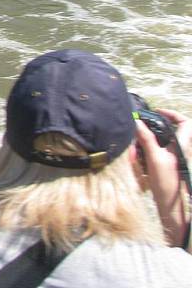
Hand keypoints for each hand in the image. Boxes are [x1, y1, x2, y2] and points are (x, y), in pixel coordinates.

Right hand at [136, 111, 189, 246]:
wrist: (171, 207)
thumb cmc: (167, 183)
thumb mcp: (155, 158)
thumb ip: (146, 139)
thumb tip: (137, 122)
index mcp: (181, 145)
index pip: (184, 123)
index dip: (172, 114)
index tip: (156, 112)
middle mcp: (178, 150)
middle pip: (167, 131)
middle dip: (150, 131)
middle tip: (139, 133)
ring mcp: (171, 159)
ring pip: (157, 143)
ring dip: (144, 144)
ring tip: (135, 152)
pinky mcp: (164, 166)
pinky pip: (152, 154)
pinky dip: (143, 155)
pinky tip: (137, 162)